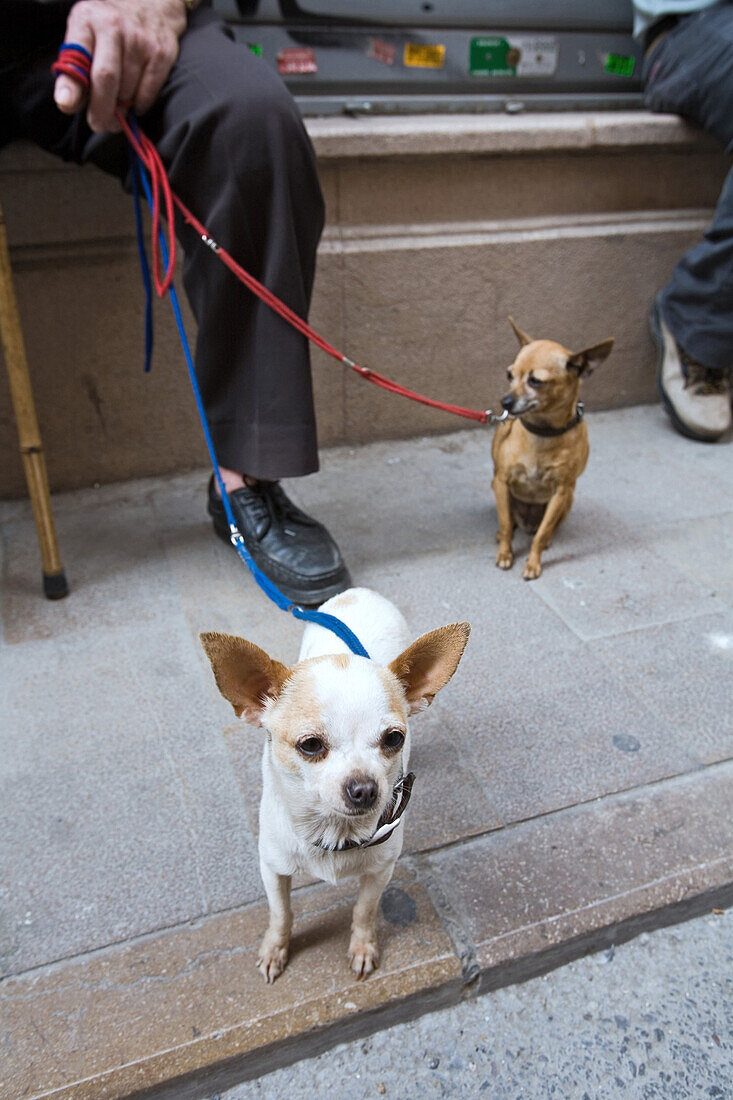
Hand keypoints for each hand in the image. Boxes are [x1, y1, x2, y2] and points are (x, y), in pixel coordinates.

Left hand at [53, 0, 187, 132]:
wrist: (151, 3)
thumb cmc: (109, 29)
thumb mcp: (84, 38)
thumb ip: (72, 70)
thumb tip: (66, 103)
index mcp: (87, 20)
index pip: (78, 58)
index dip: (73, 85)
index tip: (68, 105)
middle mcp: (114, 25)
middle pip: (106, 80)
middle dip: (101, 110)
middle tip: (99, 124)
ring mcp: (140, 39)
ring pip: (128, 91)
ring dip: (121, 110)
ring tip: (118, 110)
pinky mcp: (162, 53)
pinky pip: (148, 93)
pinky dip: (140, 105)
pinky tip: (135, 101)